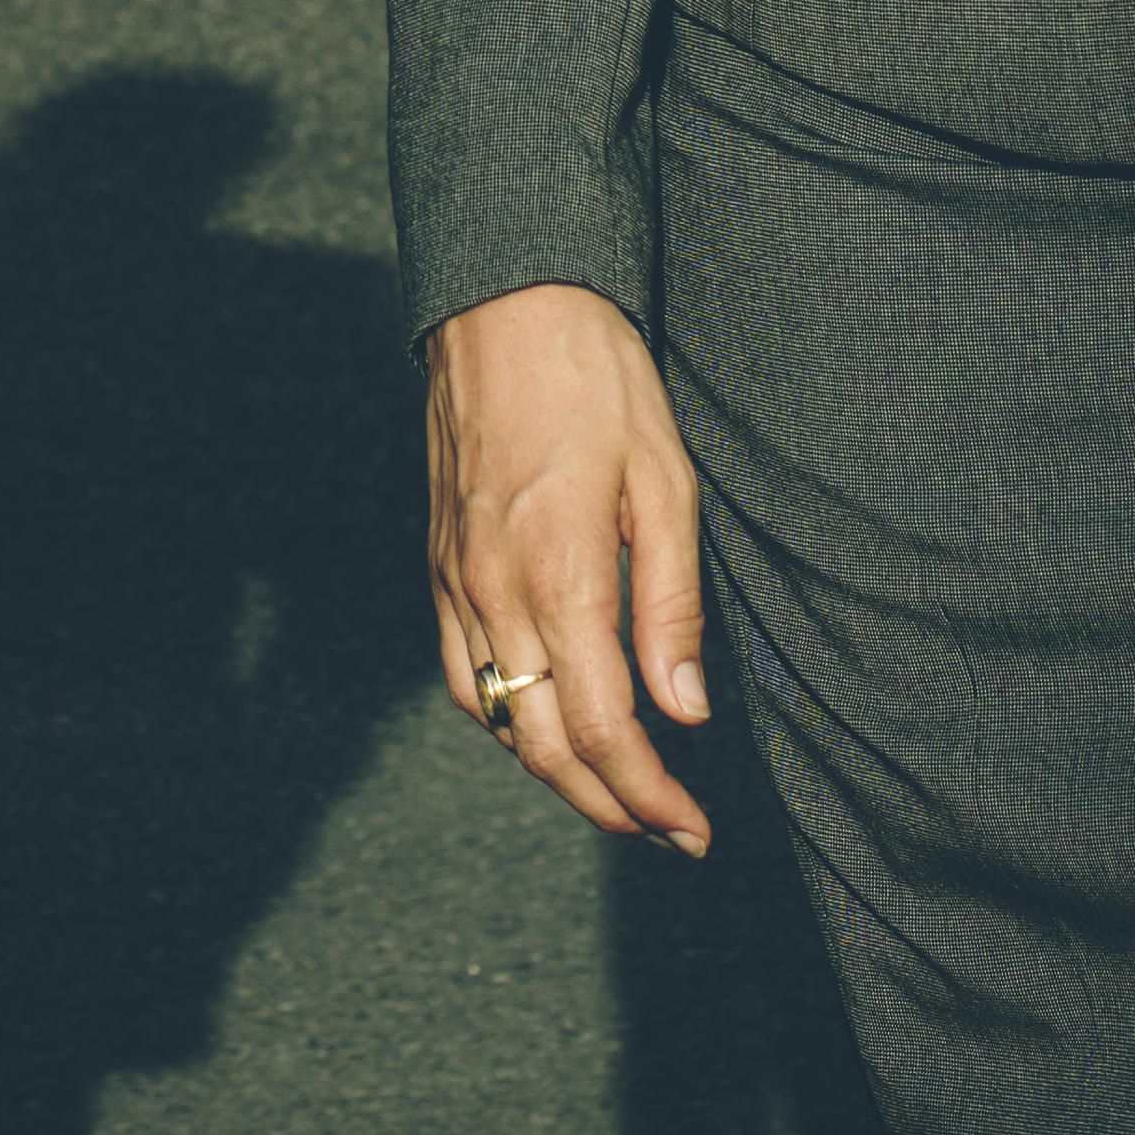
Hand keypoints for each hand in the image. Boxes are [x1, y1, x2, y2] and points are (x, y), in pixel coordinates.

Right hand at [426, 283, 713, 854]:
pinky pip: (463, 672)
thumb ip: (672, 605)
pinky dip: (505, 718)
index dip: (650, 796)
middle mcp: (497, 593)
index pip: (606, 730)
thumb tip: (685, 711)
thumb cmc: (598, 380)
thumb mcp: (666, 481)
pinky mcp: (441, 563)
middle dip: (608, 806)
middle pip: (546, 747)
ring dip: (555, 772)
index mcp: (563, 577)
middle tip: (667, 830)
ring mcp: (458, 581)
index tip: (693, 827)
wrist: (503, 304)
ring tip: (614, 790)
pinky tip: (546, 717)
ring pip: (497, 720)